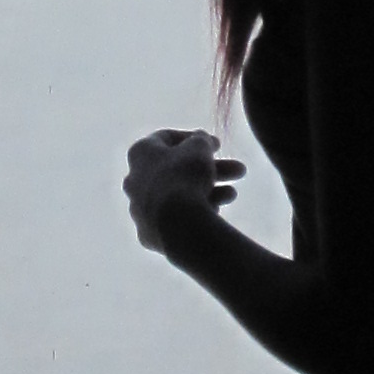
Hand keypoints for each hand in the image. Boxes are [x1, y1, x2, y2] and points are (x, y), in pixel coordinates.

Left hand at [123, 128, 242, 257]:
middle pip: (178, 170)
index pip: (166, 139)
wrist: (177, 224)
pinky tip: (215, 213)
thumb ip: (200, 139)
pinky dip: (195, 214)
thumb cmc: (185, 176)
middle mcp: (134, 180)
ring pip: (179, 196)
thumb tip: (200, 140)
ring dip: (209, 192)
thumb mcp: (199, 147)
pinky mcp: (149, 234)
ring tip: (232, 195)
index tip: (216, 145)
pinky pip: (176, 219)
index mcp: (140, 153)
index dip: (194, 138)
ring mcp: (140, 210)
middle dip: (211, 169)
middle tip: (239, 171)